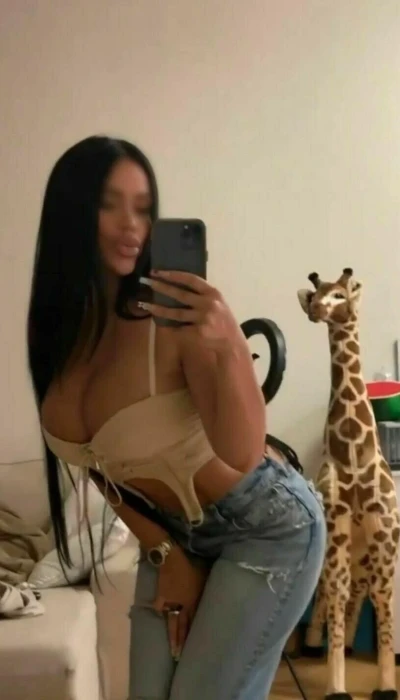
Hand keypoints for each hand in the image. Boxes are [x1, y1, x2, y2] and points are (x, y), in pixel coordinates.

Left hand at [139, 270, 244, 355]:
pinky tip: (162, 324)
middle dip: (162, 287)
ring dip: (159, 309)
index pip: (191, 279)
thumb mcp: (217, 302)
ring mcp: (203, 318)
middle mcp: (208, 304)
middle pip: (181, 294)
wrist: (231, 341)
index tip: (160, 272)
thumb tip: (177, 285)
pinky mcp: (198, 332)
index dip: (174, 275)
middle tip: (148, 282)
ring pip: (176, 313)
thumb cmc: (222, 320)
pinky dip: (171, 326)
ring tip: (145, 305)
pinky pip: (180, 328)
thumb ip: (202, 295)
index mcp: (213, 293)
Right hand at [152, 546, 208, 660]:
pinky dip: (161, 610)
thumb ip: (207, 587)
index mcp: (194, 601)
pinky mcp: (161, 595)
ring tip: (171, 648)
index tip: (194, 649)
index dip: (193, 635)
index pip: (194, 622)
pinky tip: (161, 615)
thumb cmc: (191, 565)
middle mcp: (182, 605)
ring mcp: (170, 602)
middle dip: (181, 642)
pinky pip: (161, 606)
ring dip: (172, 635)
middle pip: (182, 626)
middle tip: (179, 656)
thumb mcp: (204, 576)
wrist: (171, 558)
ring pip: (171, 622)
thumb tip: (217, 591)